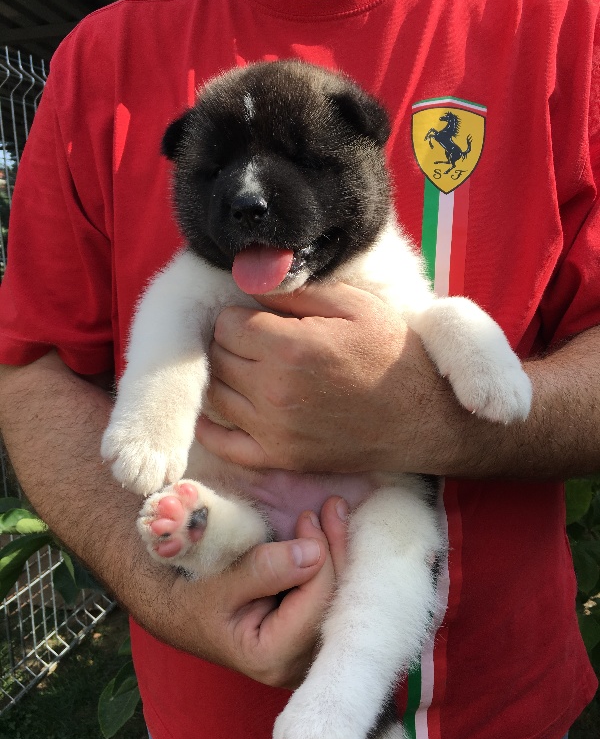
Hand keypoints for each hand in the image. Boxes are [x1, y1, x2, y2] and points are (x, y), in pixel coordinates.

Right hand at [166, 496, 348, 688]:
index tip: (309, 516)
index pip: (316, 601)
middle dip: (337, 550)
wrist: (175, 613)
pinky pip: (329, 599)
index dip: (321, 555)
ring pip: (338, 599)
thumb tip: (313, 551)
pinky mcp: (307, 639)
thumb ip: (265, 569)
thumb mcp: (220, 584)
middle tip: (334, 507)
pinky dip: (331, 565)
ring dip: (338, 554)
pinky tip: (330, 535)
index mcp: (273, 656)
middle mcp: (297, 664)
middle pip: (334, 601)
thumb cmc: (191, 600)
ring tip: (336, 513)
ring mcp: (306, 654)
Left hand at [198, 282, 445, 472]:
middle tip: (253, 341)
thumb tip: (249, 280)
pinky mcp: (280, 458)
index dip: (238, 316)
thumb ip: (296, 292)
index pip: (225, 324)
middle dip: (230, 343)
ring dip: (224, 378)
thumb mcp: (354, 306)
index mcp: (291, 349)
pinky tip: (216, 412)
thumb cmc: (390, 355)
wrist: (421, 417)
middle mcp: (274, 392)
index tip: (255, 317)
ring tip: (247, 368)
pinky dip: (209, 428)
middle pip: (217, 358)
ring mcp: (274, 430)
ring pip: (214, 396)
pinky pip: (222, 445)